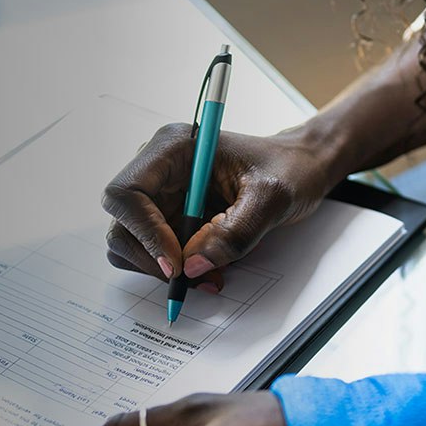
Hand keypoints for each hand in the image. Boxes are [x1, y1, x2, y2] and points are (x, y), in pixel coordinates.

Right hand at [102, 124, 337, 288]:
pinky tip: (211, 270)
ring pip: (134, 244)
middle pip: (123, 224)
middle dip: (153, 258)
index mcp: (174, 148)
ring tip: (210, 275)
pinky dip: (179, 270)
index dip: (144, 232)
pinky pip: (159, 252)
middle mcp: (160, 170)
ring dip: (166, 269)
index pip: (126, 193)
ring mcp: (164, 195)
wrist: (302, 168)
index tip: (176, 261)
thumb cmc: (289, 168)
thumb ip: (235, 232)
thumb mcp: (272, 198)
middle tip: (192, 277)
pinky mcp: (174, 217)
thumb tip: (193, 265)